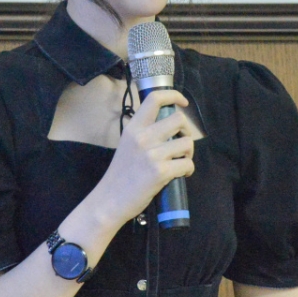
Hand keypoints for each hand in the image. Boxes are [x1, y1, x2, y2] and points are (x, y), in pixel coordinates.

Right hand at [93, 89, 194, 225]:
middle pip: (179, 119)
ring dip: (188, 153)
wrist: (109, 201)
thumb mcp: (127, 145)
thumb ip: (143, 134)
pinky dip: (188, 170)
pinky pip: (187, 164)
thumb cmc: (119, 176)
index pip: (154, 99)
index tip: (183, 103)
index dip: (174, 95)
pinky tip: (181, 174)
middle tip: (181, 144)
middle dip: (187, 132)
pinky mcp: (160, 171)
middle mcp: (142, 136)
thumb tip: (168, 129)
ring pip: (187, 143)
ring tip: (180, 162)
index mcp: (133, 128)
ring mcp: (152, 154)